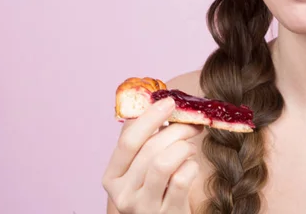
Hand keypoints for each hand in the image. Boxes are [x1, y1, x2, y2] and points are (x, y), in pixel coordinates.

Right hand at [102, 97, 202, 213]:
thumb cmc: (160, 191)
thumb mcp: (144, 168)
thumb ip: (144, 139)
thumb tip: (157, 102)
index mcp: (112, 176)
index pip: (128, 140)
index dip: (150, 117)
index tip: (170, 102)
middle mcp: (122, 194)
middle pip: (149, 149)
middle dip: (177, 130)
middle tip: (194, 124)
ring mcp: (143, 207)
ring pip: (163, 162)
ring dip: (183, 148)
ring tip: (190, 149)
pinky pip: (180, 179)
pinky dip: (191, 167)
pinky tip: (191, 167)